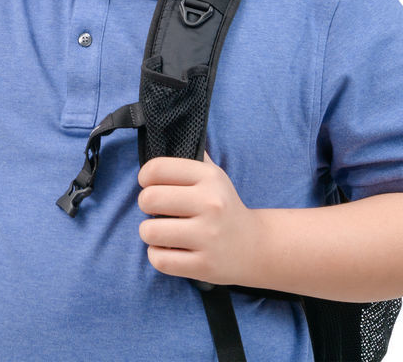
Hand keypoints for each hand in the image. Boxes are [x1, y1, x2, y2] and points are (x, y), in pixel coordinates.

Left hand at [136, 151, 262, 286]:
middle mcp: (210, 204)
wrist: (257, 247)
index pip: (156, 168)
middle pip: (148, 199)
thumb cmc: (224, 208)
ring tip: (164, 232)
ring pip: (149, 231)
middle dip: (147, 206)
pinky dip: (158, 255)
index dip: (145, 178)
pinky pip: (158, 259)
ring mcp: (208, 237)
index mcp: (209, 178)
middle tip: (159, 211)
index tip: (152, 185)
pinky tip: (171, 250)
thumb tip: (165, 138)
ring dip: (150, 233)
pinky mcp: (204, 265)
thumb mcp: (214, 176)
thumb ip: (191, 157)